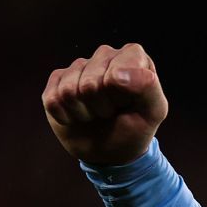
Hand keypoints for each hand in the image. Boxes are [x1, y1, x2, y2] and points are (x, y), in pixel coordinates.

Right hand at [42, 42, 168, 166]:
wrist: (111, 151)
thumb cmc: (134, 128)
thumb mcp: (153, 112)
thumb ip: (148, 88)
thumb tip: (117, 75)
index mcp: (132, 56)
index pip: (116, 73)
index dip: (121, 97)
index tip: (128, 104)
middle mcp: (105, 55)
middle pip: (90, 83)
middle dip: (101, 107)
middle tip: (111, 112)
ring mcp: (79, 66)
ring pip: (69, 91)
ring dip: (84, 112)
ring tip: (96, 113)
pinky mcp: (58, 79)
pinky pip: (53, 99)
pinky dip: (66, 116)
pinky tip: (78, 114)